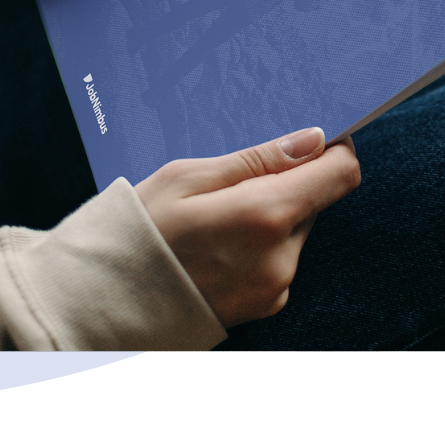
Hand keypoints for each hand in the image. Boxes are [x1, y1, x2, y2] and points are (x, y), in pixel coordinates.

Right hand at [134, 128, 360, 326]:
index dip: (334, 149)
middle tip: (236, 178)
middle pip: (315, 199)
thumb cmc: (138, 231)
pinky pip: (281, 258)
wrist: (103, 305)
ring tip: (217, 215)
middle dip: (288, 182)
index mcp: (266, 216)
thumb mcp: (189, 177)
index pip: (340, 174)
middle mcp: (281, 258)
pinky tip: (218, 242)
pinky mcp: (267, 306)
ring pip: (296, 228)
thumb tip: (314, 140)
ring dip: (272, 213)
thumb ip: (259, 159)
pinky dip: (261, 242)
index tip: (314, 138)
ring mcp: (276, 287)